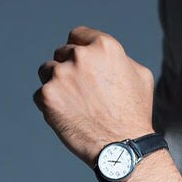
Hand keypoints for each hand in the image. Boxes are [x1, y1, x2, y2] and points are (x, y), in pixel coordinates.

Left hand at [33, 25, 155, 165]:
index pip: (78, 34)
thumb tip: (103, 56)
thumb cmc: (134, 112)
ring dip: (56, 83)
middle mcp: (80, 56)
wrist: (122, 146)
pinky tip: (68, 115)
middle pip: (62, 52)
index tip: (80, 61)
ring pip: (47, 70)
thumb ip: (119, 58)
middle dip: (69, 67)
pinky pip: (41, 94)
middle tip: (81, 90)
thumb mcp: (140, 75)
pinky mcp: (46, 96)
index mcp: (104, 46)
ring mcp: (61, 75)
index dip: (80, 48)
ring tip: (74, 103)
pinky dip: (51, 104)